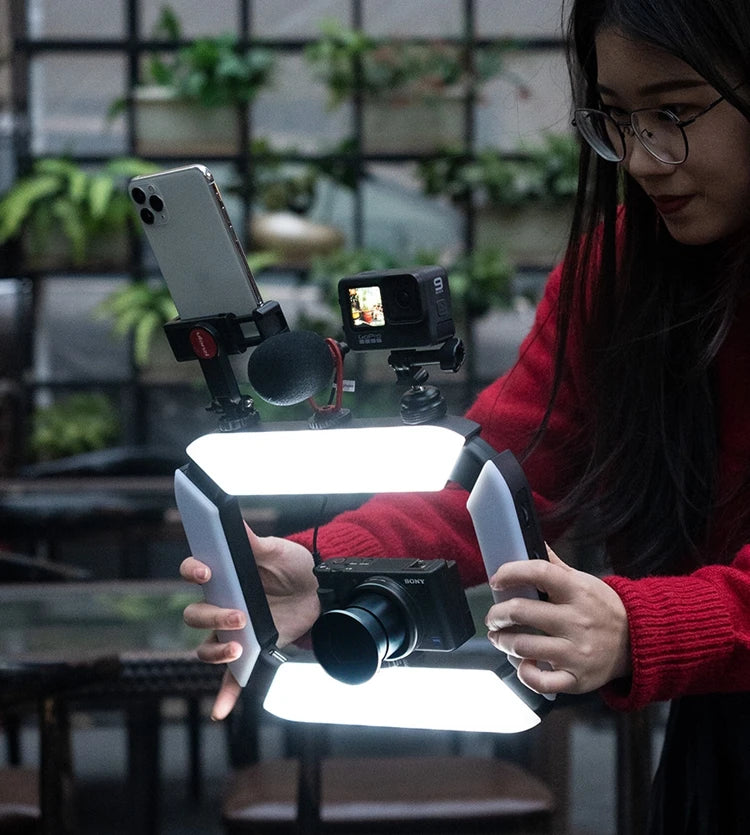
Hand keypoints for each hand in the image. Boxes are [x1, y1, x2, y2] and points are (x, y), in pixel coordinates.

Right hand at [180, 524, 319, 718]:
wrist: (319, 589)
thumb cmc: (293, 565)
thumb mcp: (277, 550)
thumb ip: (254, 542)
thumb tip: (233, 519)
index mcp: (224, 575)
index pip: (193, 572)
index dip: (192, 571)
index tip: (206, 571)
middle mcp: (221, 603)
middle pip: (195, 614)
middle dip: (212, 617)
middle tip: (240, 615)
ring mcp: (232, 630)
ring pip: (205, 646)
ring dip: (215, 652)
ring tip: (239, 648)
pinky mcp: (248, 650)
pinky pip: (229, 678)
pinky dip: (224, 696)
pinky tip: (220, 713)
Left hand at [485, 547, 630, 695]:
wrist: (636, 642)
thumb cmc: (602, 608)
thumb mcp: (583, 581)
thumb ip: (554, 564)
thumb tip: (531, 541)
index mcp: (576, 591)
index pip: (538, 572)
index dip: (510, 572)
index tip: (496, 580)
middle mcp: (575, 621)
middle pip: (521, 611)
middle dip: (496, 614)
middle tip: (493, 617)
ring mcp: (576, 652)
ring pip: (523, 646)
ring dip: (502, 641)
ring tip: (500, 638)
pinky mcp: (576, 678)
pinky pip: (542, 682)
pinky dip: (524, 674)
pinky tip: (522, 664)